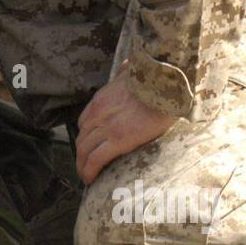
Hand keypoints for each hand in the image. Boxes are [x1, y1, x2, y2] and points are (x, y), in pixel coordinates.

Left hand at [75, 69, 178, 184]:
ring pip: (84, 150)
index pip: (84, 121)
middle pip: (82, 138)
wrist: (165, 85)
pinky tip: (89, 179)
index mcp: (102, 99)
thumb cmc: (154, 79)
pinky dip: (89, 170)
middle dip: (80, 154)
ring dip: (82, 165)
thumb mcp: (132, 71)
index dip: (85, 135)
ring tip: (85, 176)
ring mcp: (107, 127)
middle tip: (83, 166)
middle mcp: (99, 113)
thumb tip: (128, 65)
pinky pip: (96, 159)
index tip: (89, 144)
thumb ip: (126, 72)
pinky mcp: (118, 140)